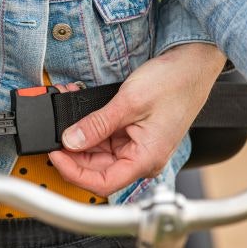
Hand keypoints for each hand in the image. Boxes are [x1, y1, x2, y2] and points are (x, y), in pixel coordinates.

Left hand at [49, 43, 226, 195]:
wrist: (192, 64)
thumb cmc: (175, 83)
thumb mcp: (128, 103)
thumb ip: (96, 125)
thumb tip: (70, 140)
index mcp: (145, 159)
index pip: (102, 183)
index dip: (73, 173)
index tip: (55, 155)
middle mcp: (140, 158)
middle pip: (95, 169)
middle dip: (71, 153)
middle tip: (53, 135)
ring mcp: (135, 147)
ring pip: (95, 153)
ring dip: (76, 137)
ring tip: (62, 118)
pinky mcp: (130, 135)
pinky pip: (102, 138)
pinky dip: (87, 127)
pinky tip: (75, 115)